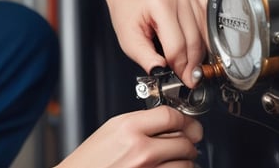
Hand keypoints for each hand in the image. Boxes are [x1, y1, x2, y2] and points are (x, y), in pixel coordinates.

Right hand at [55, 106, 202, 167]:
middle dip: (189, 142)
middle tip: (186, 142)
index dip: (185, 119)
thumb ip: (140, 123)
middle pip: (184, 140)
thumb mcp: (110, 131)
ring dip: (186, 161)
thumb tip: (169, 122)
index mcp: (128, 128)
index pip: (170, 116)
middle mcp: (140, 149)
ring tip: (178, 159)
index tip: (188, 123)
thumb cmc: (89, 160)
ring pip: (186, 163)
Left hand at [96, 0, 208, 87]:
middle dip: (191, 64)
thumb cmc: (126, 5)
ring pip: (207, 34)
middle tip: (187, 76)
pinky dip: (207, 36)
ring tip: (188, 62)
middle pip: (195, 42)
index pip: (178, 46)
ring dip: (200, 52)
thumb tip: (162, 73)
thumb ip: (145, 57)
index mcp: (161, 3)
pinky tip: (197, 44)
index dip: (179, 68)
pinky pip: (211, 20)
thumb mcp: (127, 36)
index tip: (182, 79)